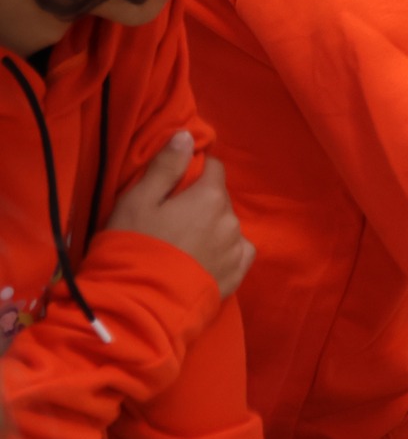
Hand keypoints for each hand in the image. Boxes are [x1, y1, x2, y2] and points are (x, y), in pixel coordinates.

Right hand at [103, 132, 252, 297]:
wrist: (141, 302)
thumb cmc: (136, 245)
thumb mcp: (139, 199)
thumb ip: (166, 166)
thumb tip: (187, 136)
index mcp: (210, 197)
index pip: (214, 168)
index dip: (196, 171)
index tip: (176, 185)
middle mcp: (231, 220)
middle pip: (221, 198)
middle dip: (202, 201)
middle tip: (173, 218)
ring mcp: (236, 249)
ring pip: (229, 225)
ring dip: (214, 227)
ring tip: (185, 242)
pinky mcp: (237, 275)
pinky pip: (240, 251)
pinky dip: (227, 250)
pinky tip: (207, 257)